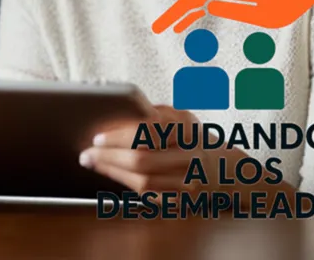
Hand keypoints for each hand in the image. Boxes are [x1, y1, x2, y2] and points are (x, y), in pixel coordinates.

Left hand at [79, 103, 293, 202]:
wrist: (228, 169)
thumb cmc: (193, 135)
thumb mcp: (181, 116)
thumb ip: (154, 113)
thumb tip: (118, 110)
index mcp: (188, 130)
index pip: (148, 133)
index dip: (119, 136)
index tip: (96, 137)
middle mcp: (190, 158)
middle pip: (143, 161)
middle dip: (109, 157)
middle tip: (85, 154)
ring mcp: (189, 184)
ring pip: (144, 183)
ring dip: (113, 174)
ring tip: (93, 163)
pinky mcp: (184, 203)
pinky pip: (150, 199)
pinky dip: (127, 188)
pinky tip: (112, 177)